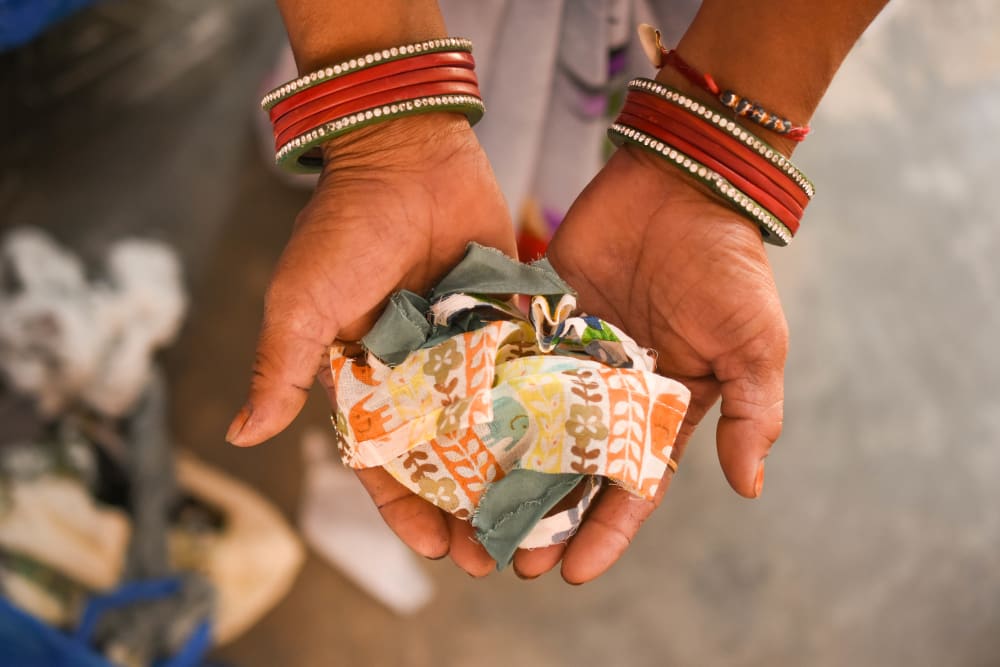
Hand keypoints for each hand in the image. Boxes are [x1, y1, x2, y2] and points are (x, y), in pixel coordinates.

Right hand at [226, 114, 515, 568]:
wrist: (406, 153)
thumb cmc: (345, 229)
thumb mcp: (303, 303)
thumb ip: (282, 368)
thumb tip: (239, 434)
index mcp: (368, 378)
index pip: (386, 460)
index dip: (407, 509)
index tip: (434, 550)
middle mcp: (420, 371)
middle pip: (448, 455)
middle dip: (467, 506)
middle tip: (498, 555)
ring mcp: (466, 347)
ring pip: (493, 424)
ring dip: (512, 471)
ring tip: (540, 518)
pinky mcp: (506, 317)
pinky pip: (527, 371)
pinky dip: (546, 408)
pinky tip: (572, 448)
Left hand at [515, 144, 788, 582]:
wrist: (680, 183)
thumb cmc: (726, 265)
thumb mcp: (754, 342)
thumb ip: (751, 411)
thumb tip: (750, 487)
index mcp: (665, 408)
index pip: (634, 486)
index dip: (607, 531)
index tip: (575, 572)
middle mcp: (613, 393)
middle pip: (575, 470)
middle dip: (547, 518)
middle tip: (510, 564)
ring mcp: (572, 358)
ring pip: (534, 428)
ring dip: (508, 473)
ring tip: (472, 518)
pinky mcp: (540, 320)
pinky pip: (509, 368)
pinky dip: (486, 402)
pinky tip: (454, 437)